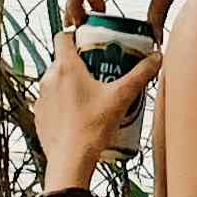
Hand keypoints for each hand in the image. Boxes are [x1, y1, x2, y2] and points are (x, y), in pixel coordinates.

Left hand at [31, 29, 157, 185]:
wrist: (70, 161)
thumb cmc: (91, 128)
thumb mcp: (121, 97)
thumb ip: (140, 75)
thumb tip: (156, 58)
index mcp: (66, 67)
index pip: (63, 36)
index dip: (76, 35)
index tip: (92, 42)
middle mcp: (49, 79)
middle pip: (62, 60)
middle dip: (81, 63)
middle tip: (101, 72)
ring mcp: (41, 98)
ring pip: (56, 81)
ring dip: (71, 84)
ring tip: (92, 96)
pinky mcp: (39, 116)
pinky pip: (51, 102)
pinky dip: (63, 103)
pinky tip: (80, 114)